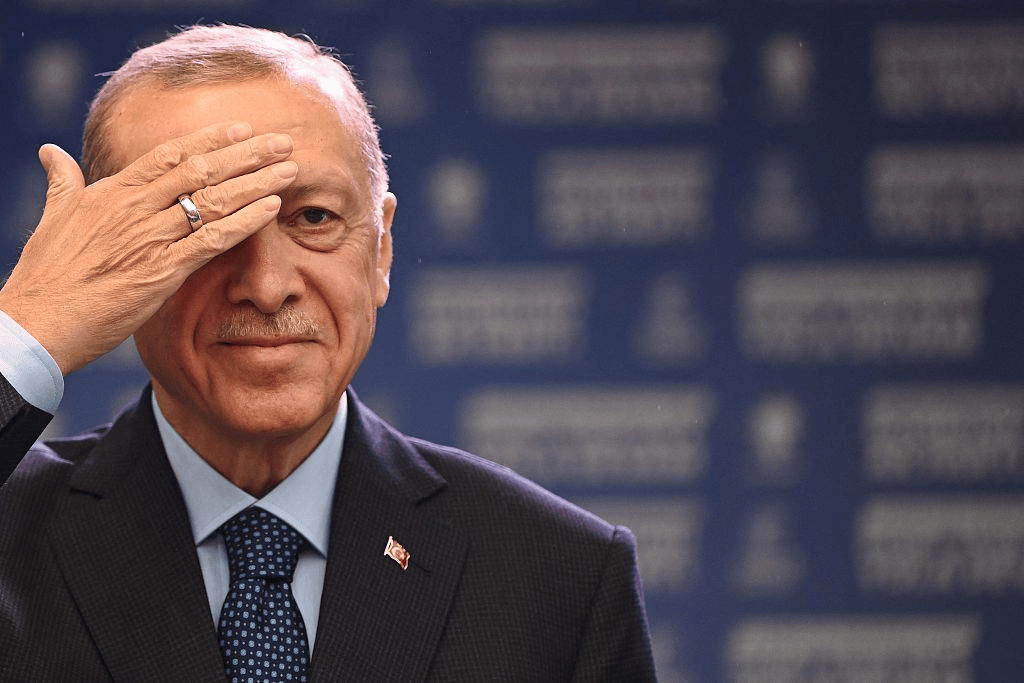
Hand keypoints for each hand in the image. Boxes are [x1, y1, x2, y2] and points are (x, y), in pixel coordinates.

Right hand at [0, 121, 296, 373]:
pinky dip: (245, 222)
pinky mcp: (163, 271)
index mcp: (113, 192)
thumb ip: (63, 182)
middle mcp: (136, 209)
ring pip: (214, 201)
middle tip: (283, 142)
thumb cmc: (45, 274)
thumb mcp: (53, 217)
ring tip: (289, 169)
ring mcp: (151, 238)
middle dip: (246, 154)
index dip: (210, 139)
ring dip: (256, 182)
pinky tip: (271, 208)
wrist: (38, 320)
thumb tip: (51, 151)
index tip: (243, 128)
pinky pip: (213, 240)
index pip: (170, 154)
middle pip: (201, 171)